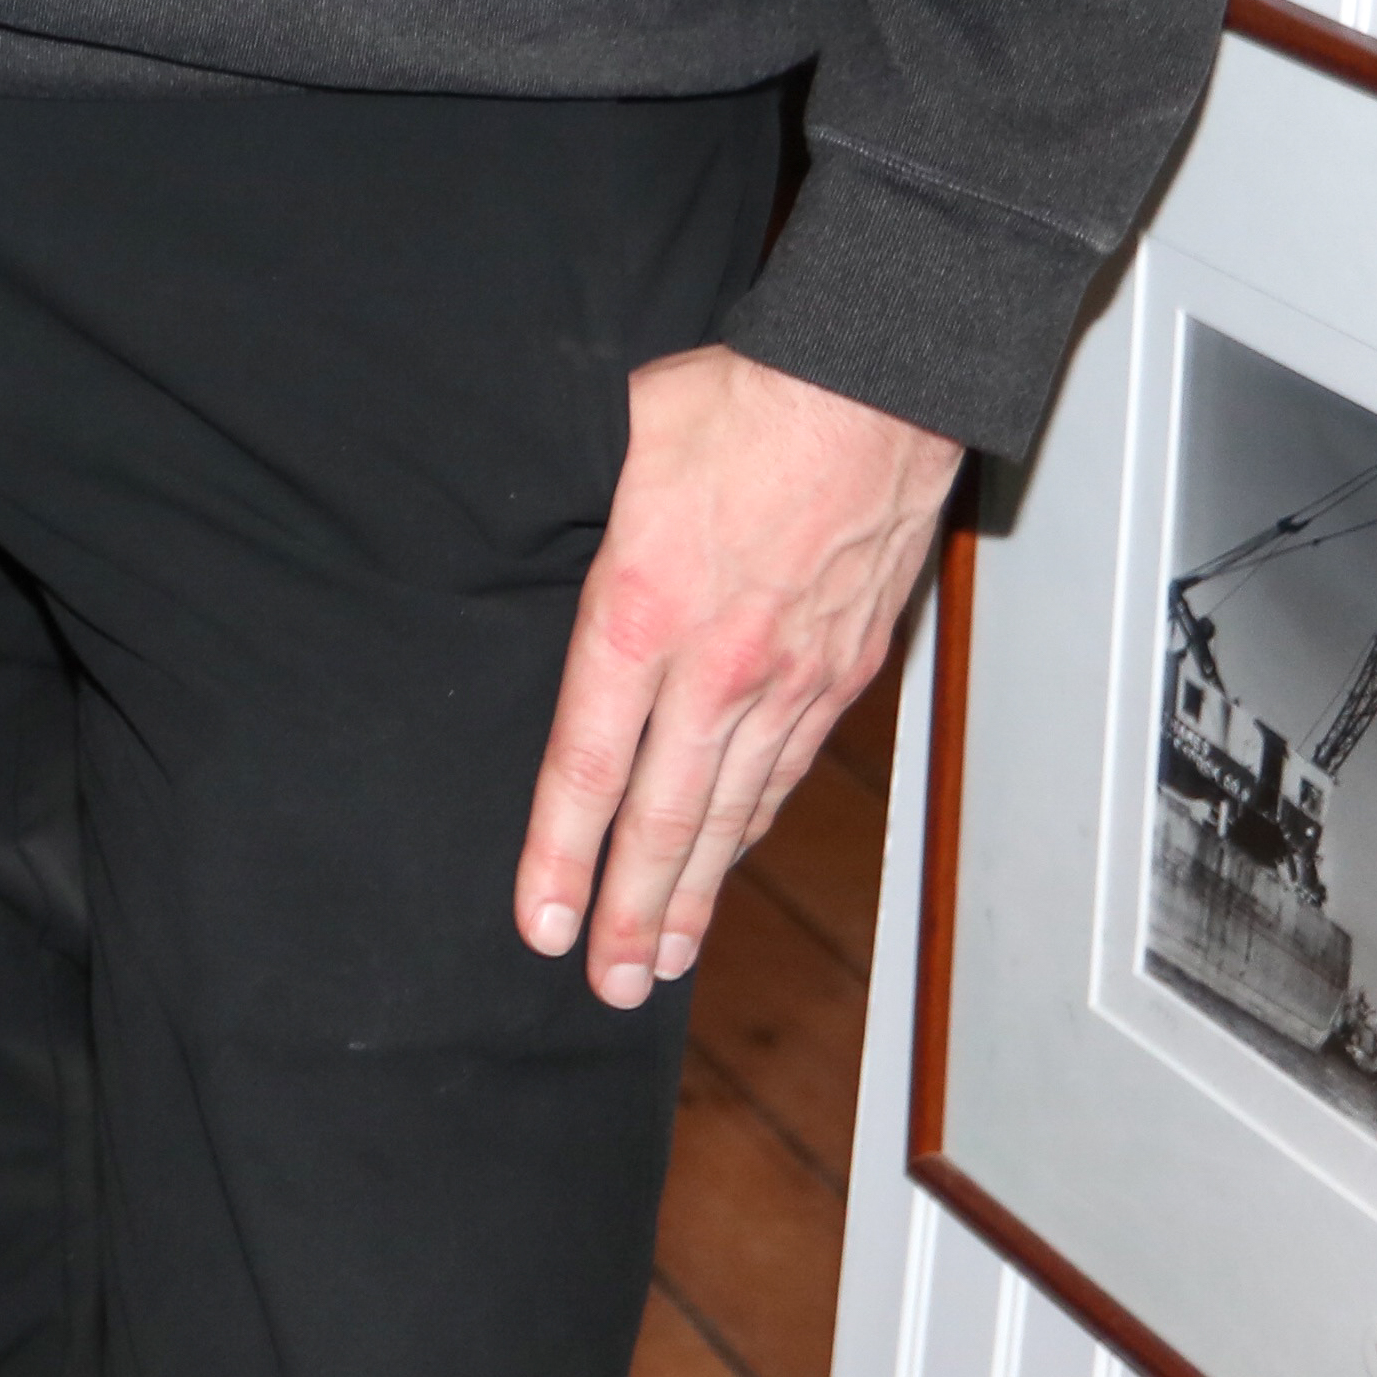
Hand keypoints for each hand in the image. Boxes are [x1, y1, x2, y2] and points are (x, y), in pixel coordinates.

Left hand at [515, 342, 960, 1008]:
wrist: (877, 388)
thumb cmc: (740, 402)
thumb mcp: (610, 442)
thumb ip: (561, 510)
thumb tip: (499, 516)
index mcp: (641, 614)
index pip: (587, 765)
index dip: (559, 856)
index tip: (541, 926)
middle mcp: (718, 666)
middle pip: (665, 818)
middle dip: (633, 913)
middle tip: (607, 988)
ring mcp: (790, 676)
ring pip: (732, 810)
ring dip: (696, 891)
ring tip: (666, 959)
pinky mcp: (843, 669)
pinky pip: (786, 769)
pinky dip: (753, 827)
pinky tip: (731, 863)